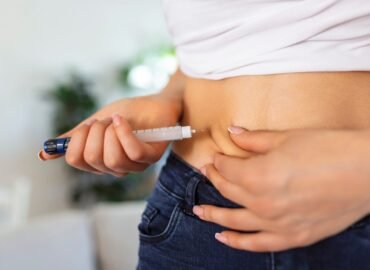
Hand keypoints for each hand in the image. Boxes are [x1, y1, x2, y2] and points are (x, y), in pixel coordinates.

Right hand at [39, 93, 181, 176]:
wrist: (156, 102)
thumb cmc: (129, 113)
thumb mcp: (96, 123)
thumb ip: (75, 138)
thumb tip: (44, 154)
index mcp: (100, 161)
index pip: (76, 160)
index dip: (76, 139)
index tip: (86, 125)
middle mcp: (117, 168)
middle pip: (92, 159)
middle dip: (93, 132)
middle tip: (103, 121)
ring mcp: (135, 165)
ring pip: (112, 159)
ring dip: (109, 132)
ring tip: (116, 120)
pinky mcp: (151, 156)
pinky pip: (132, 152)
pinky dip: (123, 133)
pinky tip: (122, 121)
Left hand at [193, 127, 369, 251]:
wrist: (368, 171)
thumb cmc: (330, 150)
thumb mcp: (287, 138)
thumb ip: (254, 139)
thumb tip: (233, 133)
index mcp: (257, 175)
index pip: (227, 168)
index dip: (218, 160)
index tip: (215, 156)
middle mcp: (262, 203)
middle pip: (228, 191)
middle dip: (214, 179)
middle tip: (207, 172)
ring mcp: (277, 223)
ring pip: (234, 220)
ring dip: (214, 214)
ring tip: (199, 211)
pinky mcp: (293, 236)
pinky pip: (258, 244)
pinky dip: (238, 242)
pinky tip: (223, 237)